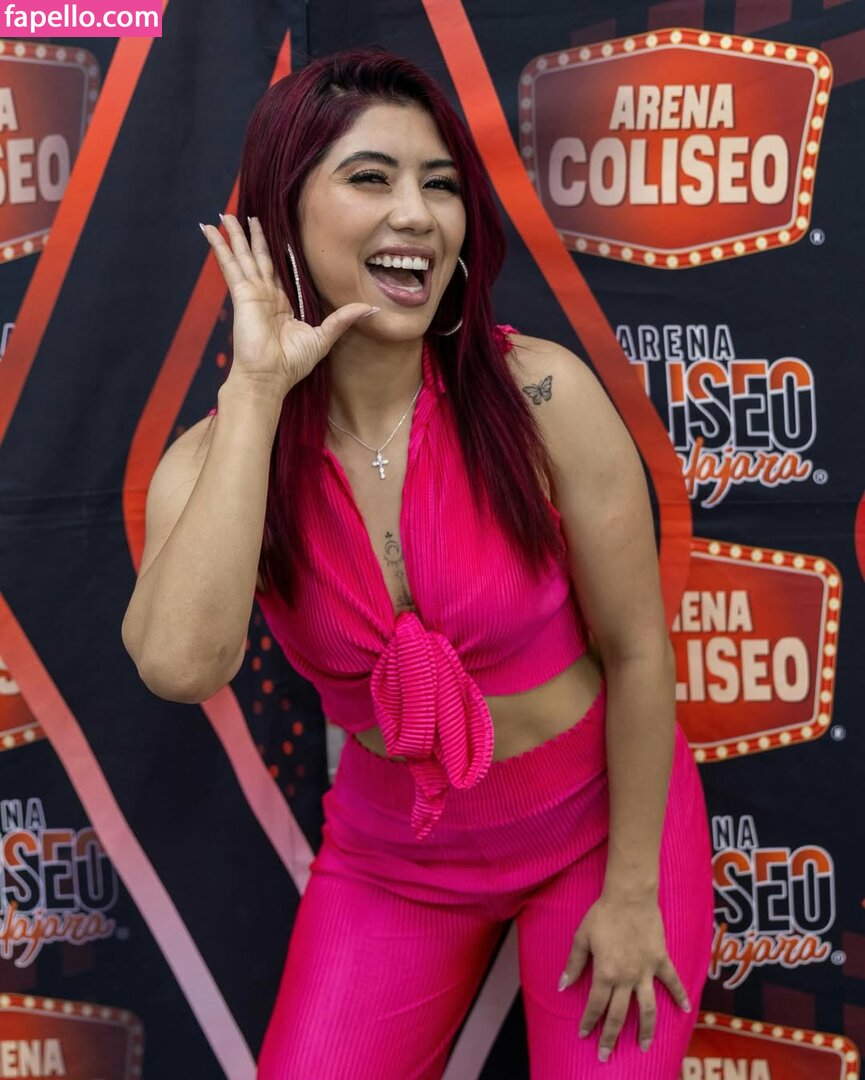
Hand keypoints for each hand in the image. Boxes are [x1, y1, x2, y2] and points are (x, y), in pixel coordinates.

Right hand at [200, 213, 377, 396]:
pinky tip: (210, 231)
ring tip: (225, 215)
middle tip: (245, 216)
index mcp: (281, 304)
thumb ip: (343, 318)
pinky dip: (220, 247)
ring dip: (234, 235)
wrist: (269, 377)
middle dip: (251, 238)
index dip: (272, 251)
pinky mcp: (242, 294)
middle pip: (257, 258)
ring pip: (242, 256)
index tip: (269, 233)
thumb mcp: (324, 337)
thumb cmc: (292, 364)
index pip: (276, 270)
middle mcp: (264, 295)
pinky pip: (230, 265)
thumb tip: (370, 308)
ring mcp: (251, 293)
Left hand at [558, 893, 690, 1061]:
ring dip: (645, 1030)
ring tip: (643, 1046)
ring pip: (647, 1009)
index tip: (584, 1035)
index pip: (595, 1005)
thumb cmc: (602, 914)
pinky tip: (685, 1010)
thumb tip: (562, 985)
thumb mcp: (582, 937)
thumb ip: (574, 964)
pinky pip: (672, 982)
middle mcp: (626, 978)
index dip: (589, 1021)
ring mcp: (646, 971)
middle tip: (606, 1055)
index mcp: (605, 973)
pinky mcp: (661, 961)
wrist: (629, 896)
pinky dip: (680, 996)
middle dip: (610, 1037)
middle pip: (618, 1015)